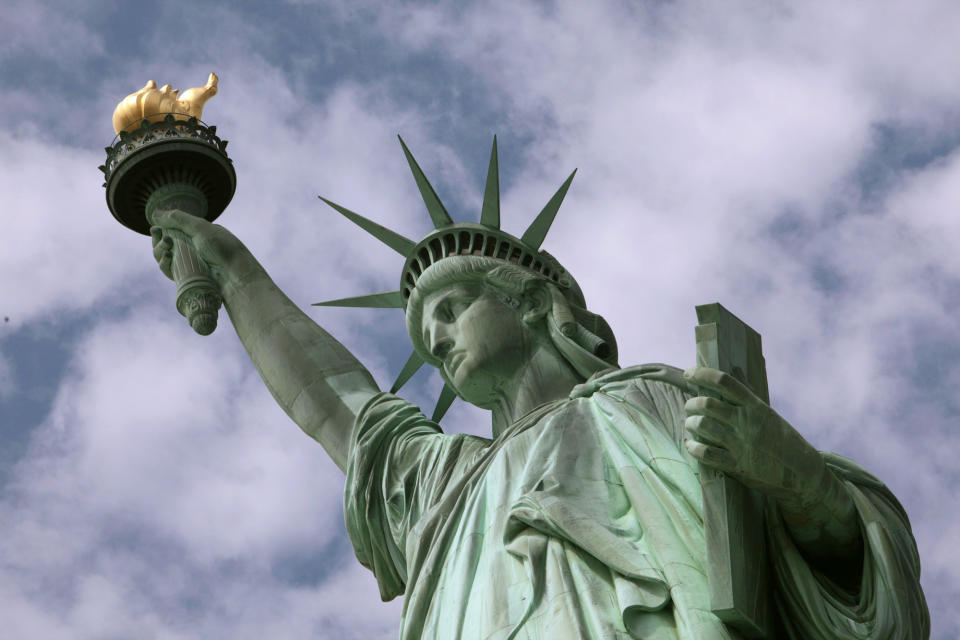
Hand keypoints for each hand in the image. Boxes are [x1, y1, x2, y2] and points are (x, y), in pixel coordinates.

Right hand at [150, 209, 258, 290]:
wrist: (236, 275)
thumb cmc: (222, 249)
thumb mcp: (201, 229)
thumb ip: (178, 219)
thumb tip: (154, 213)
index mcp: (197, 234)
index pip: (172, 230)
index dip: (160, 230)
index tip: (155, 228)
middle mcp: (192, 248)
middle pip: (164, 245)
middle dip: (158, 242)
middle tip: (165, 241)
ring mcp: (189, 264)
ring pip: (164, 258)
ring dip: (159, 252)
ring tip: (166, 250)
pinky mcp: (187, 278)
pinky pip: (170, 271)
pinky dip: (164, 265)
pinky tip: (167, 259)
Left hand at [682, 365, 826, 507]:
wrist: (803, 473)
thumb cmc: (783, 439)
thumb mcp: (768, 413)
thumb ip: (748, 393)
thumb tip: (735, 369)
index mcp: (755, 407)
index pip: (725, 382)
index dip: (702, 374)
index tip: (689, 373)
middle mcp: (747, 423)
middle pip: (708, 404)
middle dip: (692, 404)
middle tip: (689, 406)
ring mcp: (742, 444)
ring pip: (704, 426)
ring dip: (690, 424)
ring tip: (690, 424)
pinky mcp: (738, 466)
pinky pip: (707, 454)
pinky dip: (694, 448)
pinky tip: (692, 445)